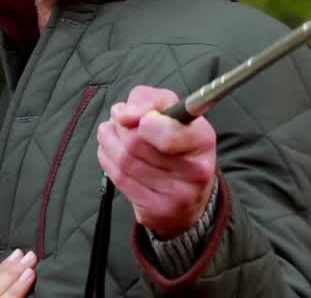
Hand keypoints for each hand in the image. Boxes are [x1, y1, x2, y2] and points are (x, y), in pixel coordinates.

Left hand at [96, 85, 217, 238]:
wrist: (189, 193)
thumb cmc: (177, 140)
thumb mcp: (172, 110)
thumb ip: (149, 99)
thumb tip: (123, 113)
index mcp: (203, 140)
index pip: (168, 132)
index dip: (143, 118)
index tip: (136, 115)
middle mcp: (195, 171)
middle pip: (136, 143)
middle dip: (120, 127)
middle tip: (119, 119)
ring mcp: (176, 195)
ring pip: (124, 161)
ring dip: (109, 140)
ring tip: (109, 131)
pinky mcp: (157, 210)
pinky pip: (120, 180)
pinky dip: (107, 160)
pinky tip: (109, 150)